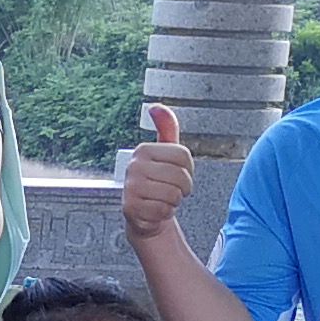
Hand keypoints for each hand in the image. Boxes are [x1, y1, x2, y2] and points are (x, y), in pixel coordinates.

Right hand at [121, 103, 193, 240]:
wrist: (143, 212)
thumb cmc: (157, 181)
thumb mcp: (164, 153)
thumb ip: (166, 128)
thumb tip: (156, 107)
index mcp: (143, 150)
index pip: (183, 155)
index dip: (188, 169)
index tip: (179, 173)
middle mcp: (134, 166)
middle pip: (180, 176)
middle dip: (183, 187)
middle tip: (171, 189)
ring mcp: (131, 187)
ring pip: (173, 194)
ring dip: (173, 201)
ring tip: (162, 199)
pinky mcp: (130, 207)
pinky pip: (164, 210)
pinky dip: (164, 213)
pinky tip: (155, 209)